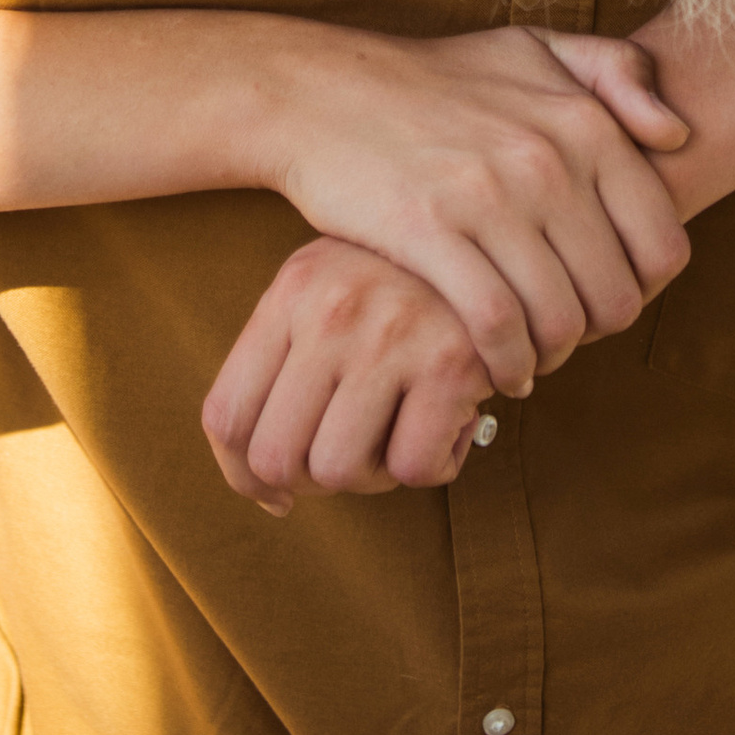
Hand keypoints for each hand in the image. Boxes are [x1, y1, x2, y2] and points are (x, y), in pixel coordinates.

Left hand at [203, 235, 495, 510]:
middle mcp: (331, 308)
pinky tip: (451, 422)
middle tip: (356, 455)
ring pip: (340, 472)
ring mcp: (388, 334)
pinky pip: (414, 470)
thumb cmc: (411, 287)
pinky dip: (434, 464)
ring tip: (405, 429)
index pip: (226, 417)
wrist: (507, 242)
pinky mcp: (449, 363)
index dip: (244, 475)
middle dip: (312, 480)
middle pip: (275, 457)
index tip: (279, 491)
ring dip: (375, 475)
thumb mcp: (333, 293)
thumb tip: (265, 491)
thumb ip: (287, 369)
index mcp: (292, 290)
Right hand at [262, 21, 691, 396]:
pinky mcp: (429, 231)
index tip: (603, 294)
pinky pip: (495, 326)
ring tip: (531, 357)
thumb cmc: (438, 78)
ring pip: (559, 320)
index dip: (643, 290)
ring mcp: (488, 195)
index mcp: (584, 121)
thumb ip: (618, 74)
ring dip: (550, 357)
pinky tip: (496, 368)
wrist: (325, 91)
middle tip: (563, 335)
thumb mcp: (534, 48)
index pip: (663, 245)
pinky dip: (505, 364)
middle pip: (615, 297)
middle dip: (594, 332)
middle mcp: (546, 158)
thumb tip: (676, 135)